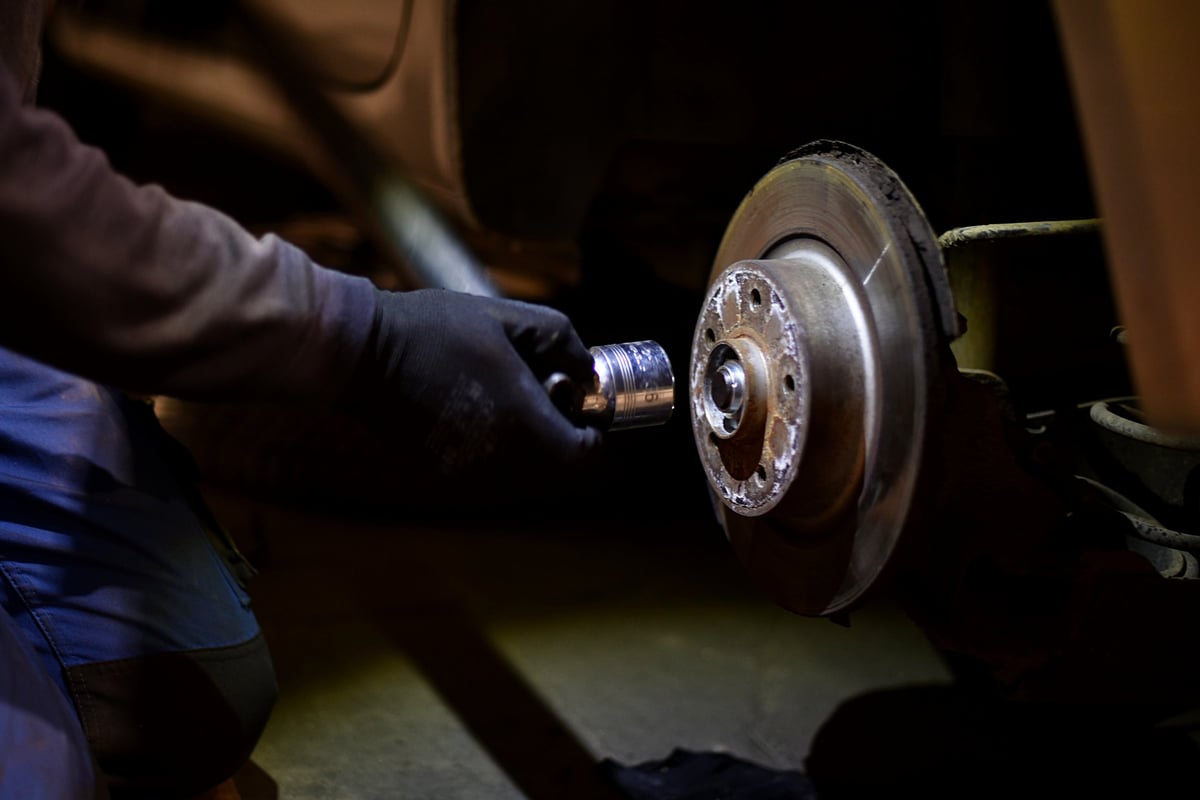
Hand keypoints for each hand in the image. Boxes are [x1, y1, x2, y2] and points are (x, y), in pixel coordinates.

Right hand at [342, 288, 602, 487]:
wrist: (363, 354)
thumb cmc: (435, 329)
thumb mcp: (510, 318)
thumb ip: (563, 341)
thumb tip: (586, 371)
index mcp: (521, 424)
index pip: (583, 456)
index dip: (592, 433)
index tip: (582, 406)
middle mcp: (498, 461)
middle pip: (556, 467)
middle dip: (561, 433)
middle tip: (544, 393)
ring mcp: (468, 473)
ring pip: (524, 473)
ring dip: (530, 442)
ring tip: (506, 397)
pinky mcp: (444, 473)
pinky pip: (490, 471)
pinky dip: (497, 448)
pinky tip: (476, 409)